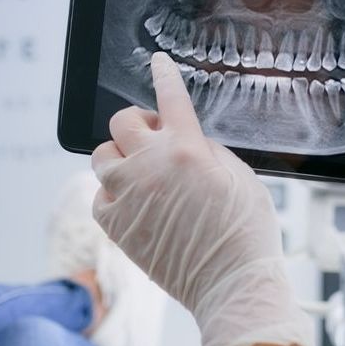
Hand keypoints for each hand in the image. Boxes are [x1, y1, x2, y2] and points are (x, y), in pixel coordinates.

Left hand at [91, 52, 314, 345]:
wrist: (231, 283)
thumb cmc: (244, 231)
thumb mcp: (240, 175)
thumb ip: (206, 149)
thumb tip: (183, 140)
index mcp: (186, 149)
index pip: (170, 99)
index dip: (164, 75)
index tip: (157, 63)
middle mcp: (150, 167)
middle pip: (122, 122)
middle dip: (138, 123)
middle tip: (154, 136)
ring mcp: (128, 196)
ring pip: (102, 156)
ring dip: (121, 155)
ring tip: (141, 171)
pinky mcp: (116, 226)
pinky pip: (99, 195)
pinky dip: (113, 193)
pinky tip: (134, 202)